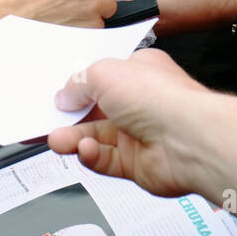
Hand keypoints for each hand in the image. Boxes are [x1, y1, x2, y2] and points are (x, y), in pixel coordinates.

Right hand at [48, 48, 208, 196]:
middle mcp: (140, 102)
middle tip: (48, 121)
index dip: (77, 86)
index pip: (101, 78)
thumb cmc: (161, 98)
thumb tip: (65, 96)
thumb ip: (79, 83)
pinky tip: (85, 150)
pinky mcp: (137, 163)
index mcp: (138, 72)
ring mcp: (139, 134)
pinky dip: (92, 156)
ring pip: (96, 137)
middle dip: (70, 117)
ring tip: (57, 140)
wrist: (189, 139)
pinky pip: (105, 160)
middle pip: (95, 111)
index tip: (56, 95)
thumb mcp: (105, 73)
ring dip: (74, 139)